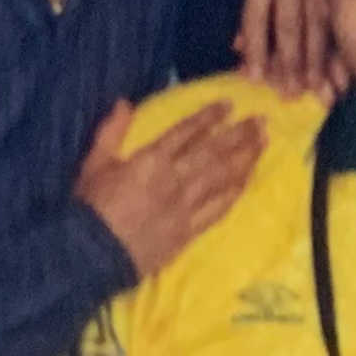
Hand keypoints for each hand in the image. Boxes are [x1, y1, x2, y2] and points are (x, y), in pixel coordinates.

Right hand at [75, 98, 266, 277]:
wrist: (93, 254)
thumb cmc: (91, 208)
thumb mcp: (93, 164)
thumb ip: (110, 132)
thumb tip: (124, 101)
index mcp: (151, 160)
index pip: (186, 132)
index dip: (209, 117)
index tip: (229, 105)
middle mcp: (175, 179)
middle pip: (214, 152)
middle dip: (239, 134)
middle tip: (262, 120)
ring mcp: (186, 206)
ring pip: (223, 177)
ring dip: (245, 158)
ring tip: (264, 143)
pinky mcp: (190, 230)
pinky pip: (219, 208)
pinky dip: (236, 192)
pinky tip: (249, 180)